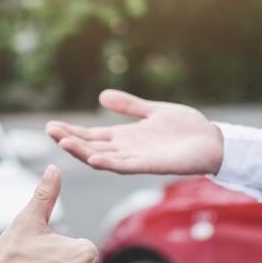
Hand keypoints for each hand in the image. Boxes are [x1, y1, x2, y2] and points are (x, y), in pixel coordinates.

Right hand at [46, 89, 223, 175]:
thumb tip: (102, 96)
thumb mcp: (152, 111)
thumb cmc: (185, 128)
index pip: (91, 136)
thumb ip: (128, 105)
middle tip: (50, 131)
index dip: (71, 131)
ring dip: (82, 151)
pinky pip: (125, 166)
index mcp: (124, 137)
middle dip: (69, 140)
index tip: (51, 126)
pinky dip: (108, 163)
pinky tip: (93, 158)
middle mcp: (126, 150)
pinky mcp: (150, 165)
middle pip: (90, 146)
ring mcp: (136, 159)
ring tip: (63, 142)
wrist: (212, 141)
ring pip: (102, 157)